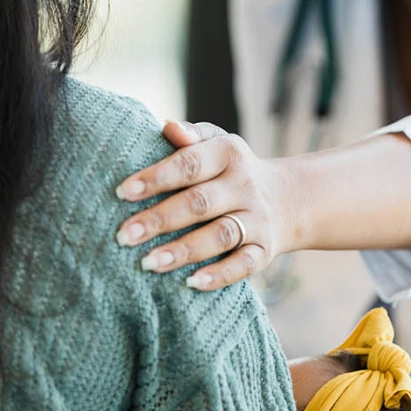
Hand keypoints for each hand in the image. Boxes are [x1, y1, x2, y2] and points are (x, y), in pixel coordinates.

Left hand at [114, 121, 300, 290]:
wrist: (288, 200)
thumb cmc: (231, 171)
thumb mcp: (216, 144)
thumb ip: (191, 136)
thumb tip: (168, 127)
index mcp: (229, 154)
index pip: (190, 164)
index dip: (156, 178)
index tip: (122, 193)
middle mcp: (245, 186)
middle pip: (201, 203)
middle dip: (161, 220)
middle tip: (124, 236)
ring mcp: (257, 220)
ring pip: (221, 235)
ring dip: (184, 250)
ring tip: (148, 263)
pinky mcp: (265, 250)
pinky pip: (245, 265)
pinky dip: (220, 275)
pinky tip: (191, 283)